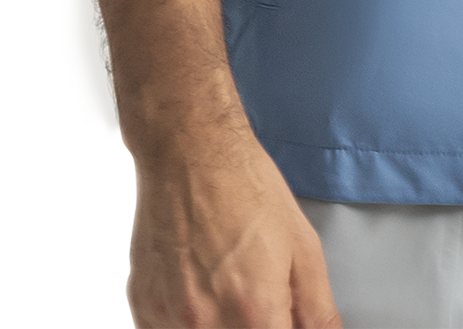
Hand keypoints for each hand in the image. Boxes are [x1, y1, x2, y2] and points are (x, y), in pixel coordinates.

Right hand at [128, 131, 342, 328]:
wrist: (191, 151)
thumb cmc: (245, 188)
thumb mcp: (303, 247)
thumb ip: (318, 312)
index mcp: (254, 312)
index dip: (279, 328)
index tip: (279, 317)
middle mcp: (206, 323)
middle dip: (251, 324)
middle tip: (253, 293)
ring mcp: (169, 318)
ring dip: (218, 324)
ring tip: (225, 284)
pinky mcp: (143, 308)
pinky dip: (187, 321)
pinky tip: (199, 287)